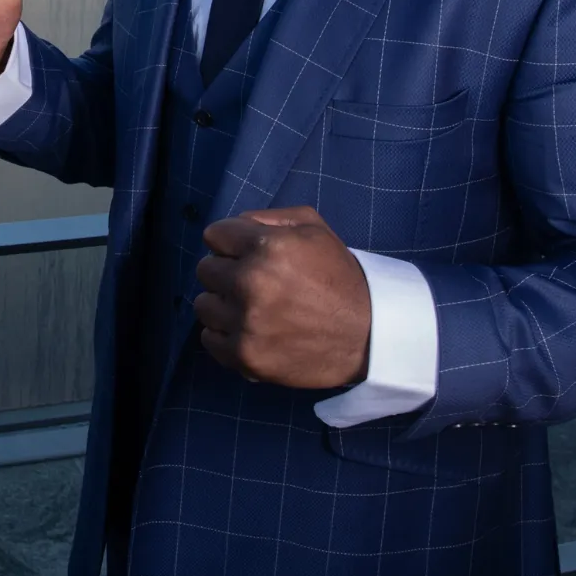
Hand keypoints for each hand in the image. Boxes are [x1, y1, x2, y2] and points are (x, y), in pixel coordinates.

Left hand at [193, 206, 370, 388]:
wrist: (371, 335)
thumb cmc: (339, 276)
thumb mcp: (312, 228)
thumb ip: (266, 218)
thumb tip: (232, 227)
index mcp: (267, 246)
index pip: (214, 235)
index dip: (230, 243)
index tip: (245, 254)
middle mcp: (251, 282)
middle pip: (205, 269)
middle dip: (226, 271)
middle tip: (251, 282)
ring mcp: (247, 322)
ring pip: (203, 305)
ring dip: (223, 304)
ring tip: (251, 309)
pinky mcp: (246, 356)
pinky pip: (209, 339)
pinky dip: (225, 335)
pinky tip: (249, 331)